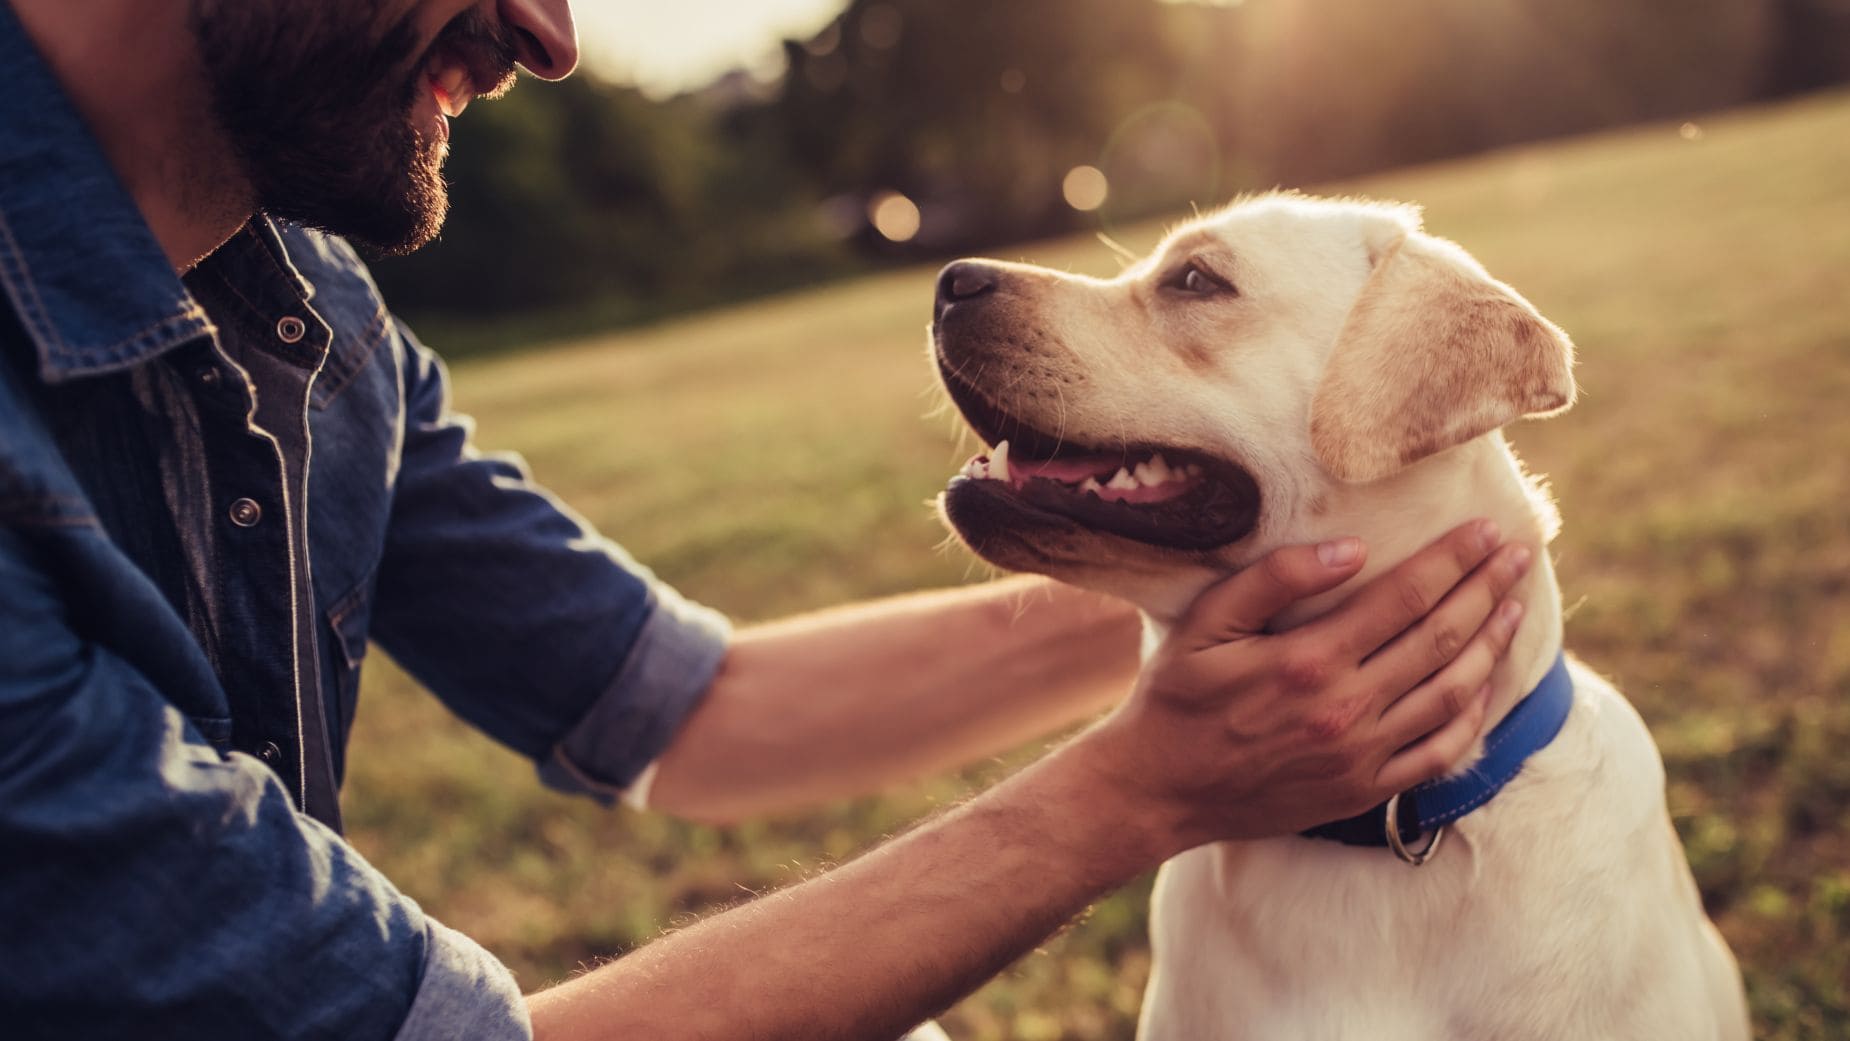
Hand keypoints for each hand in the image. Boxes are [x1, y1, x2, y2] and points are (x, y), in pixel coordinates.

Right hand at [1076, 519, 1532, 855]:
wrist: (1159, 790)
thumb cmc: (1177, 698)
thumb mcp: (1206, 624)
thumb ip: (1274, 579)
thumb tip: (1351, 549)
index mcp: (1308, 660)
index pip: (1405, 597)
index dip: (1453, 560)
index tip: (1487, 530)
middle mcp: (1345, 709)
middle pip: (1440, 638)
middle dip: (1486, 590)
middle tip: (1518, 555)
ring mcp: (1361, 755)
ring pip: (1451, 692)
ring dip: (1491, 645)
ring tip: (1515, 606)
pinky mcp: (1364, 790)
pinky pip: (1439, 752)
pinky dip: (1473, 715)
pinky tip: (1485, 683)